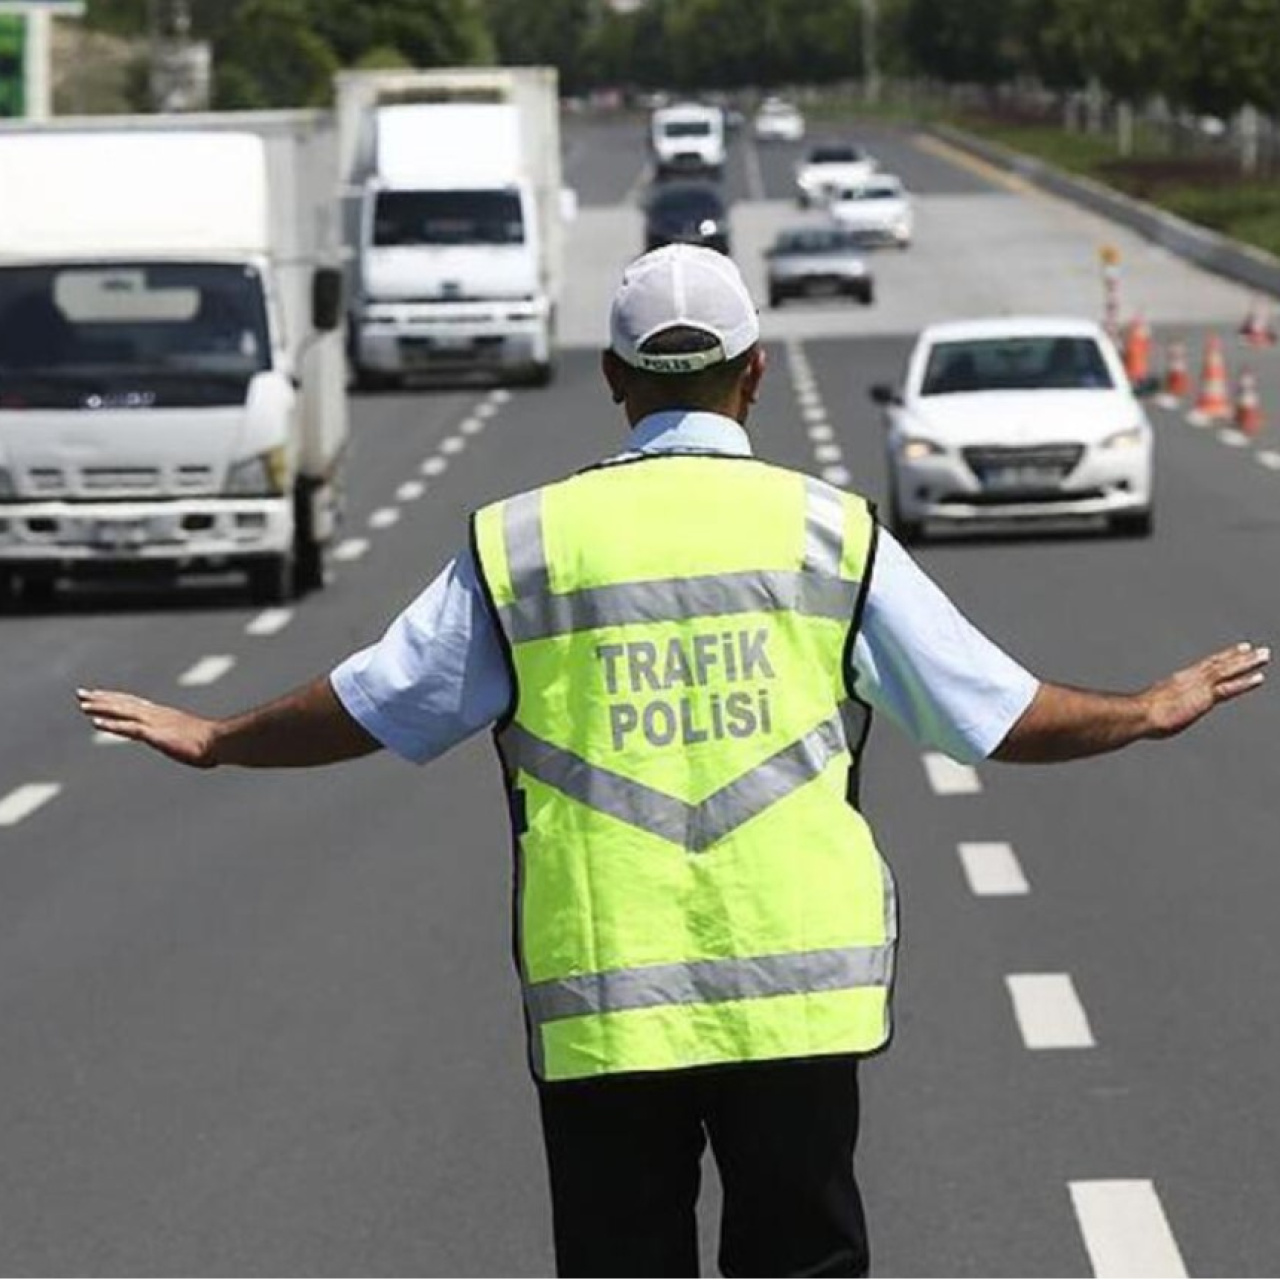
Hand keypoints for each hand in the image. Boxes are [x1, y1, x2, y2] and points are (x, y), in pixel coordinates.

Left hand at [77, 688, 218, 767]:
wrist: (221, 742)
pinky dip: (111, 724)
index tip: (101, 695)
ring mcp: (155, 723)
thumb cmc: (214, 744)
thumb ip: (190, 742)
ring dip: (101, 708)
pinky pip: (127, 728)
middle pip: (124, 703)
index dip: (117, 699)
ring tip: (82, 705)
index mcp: (165, 716)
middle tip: (81, 694)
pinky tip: (95, 723)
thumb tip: (203, 751)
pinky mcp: (155, 734)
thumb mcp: (196, 741)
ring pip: (122, 712)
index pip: (136, 704)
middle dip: (102, 698)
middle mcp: (157, 715)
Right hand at [1141, 642, 1269, 738]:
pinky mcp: (1204, 697)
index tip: (1238, 649)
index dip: (1224, 656)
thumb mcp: (1153, 709)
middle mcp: (1191, 678)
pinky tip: (1260, 677)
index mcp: (1180, 680)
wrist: (1139, 714)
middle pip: (1220, 663)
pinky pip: (1229, 688)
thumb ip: (1163, 709)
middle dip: (1240, 656)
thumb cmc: (1140, 715)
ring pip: (1228, 670)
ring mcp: (1199, 686)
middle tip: (1258, 649)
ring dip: (1248, 662)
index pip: (1206, 665)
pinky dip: (1245, 682)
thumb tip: (1153, 716)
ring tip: (1265, 655)